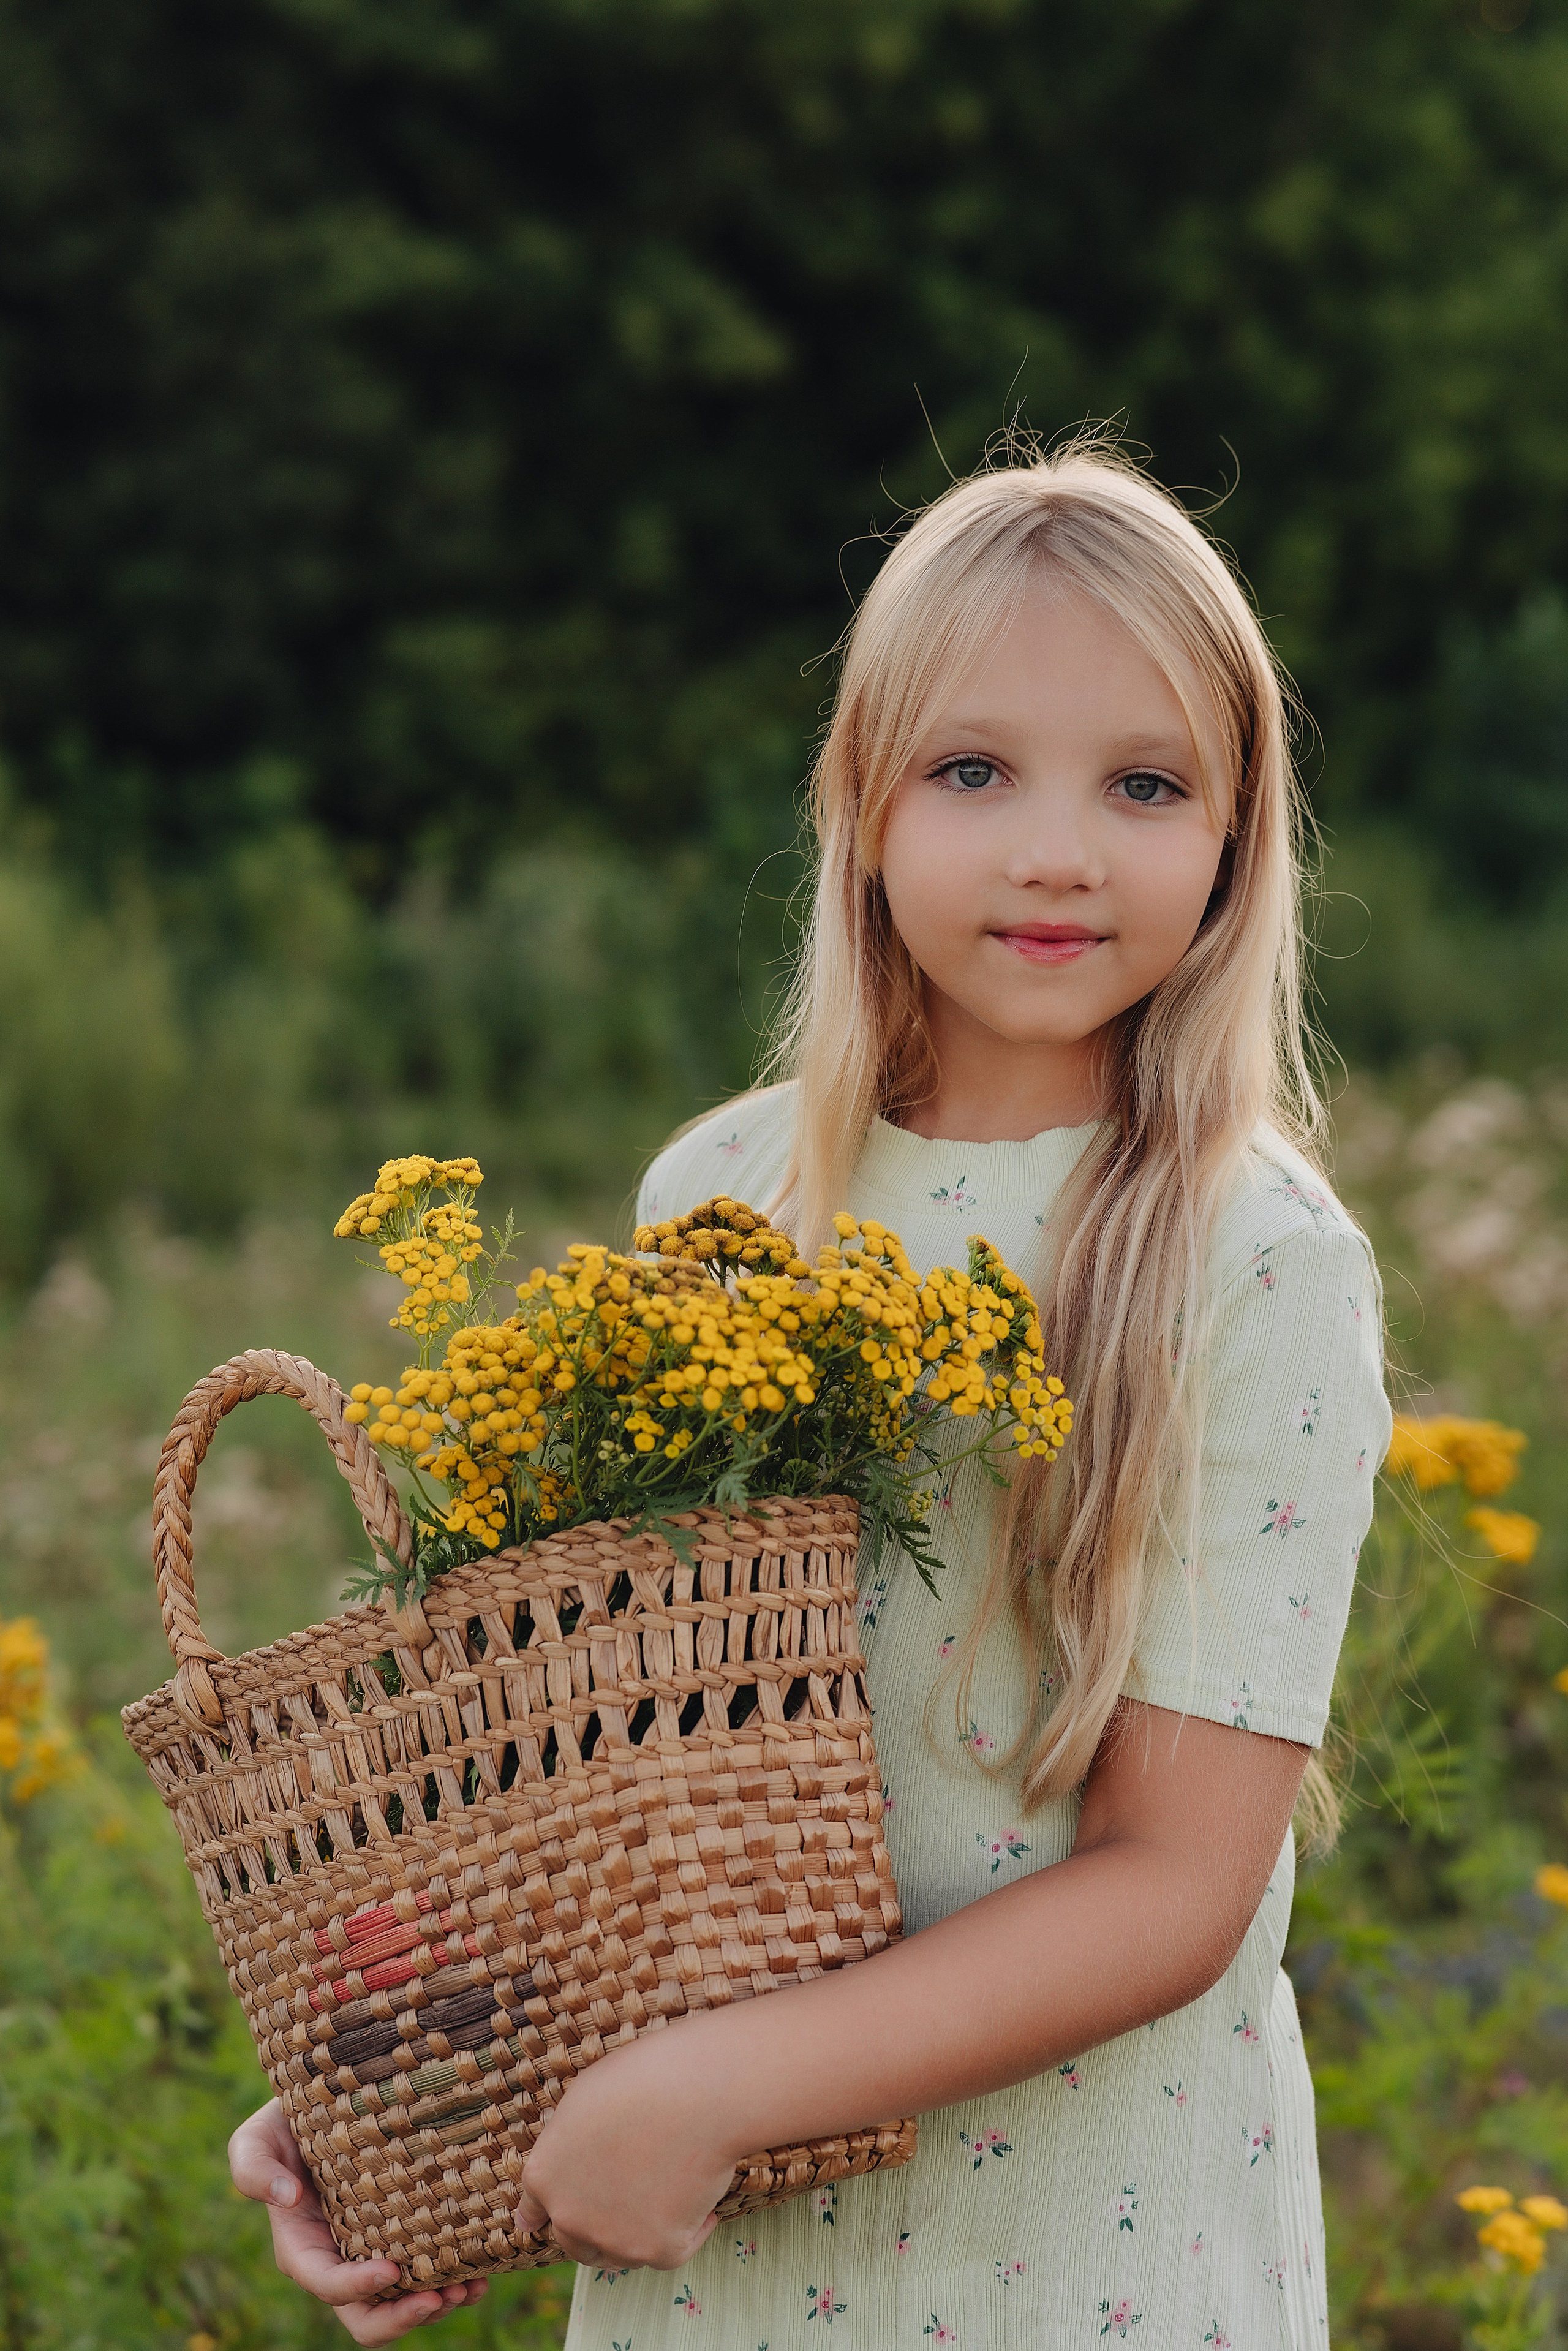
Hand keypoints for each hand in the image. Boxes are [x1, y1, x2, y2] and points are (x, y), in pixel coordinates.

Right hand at [228, 2098, 488, 2343]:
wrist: (325, 2104)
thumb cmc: (285, 2123)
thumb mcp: (256, 2138)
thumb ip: (254, 2168)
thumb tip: (286, 2199)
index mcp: (304, 2249)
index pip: (329, 2285)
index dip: (358, 2288)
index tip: (392, 2271)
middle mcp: (340, 2261)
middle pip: (366, 2317)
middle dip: (403, 2317)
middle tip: (441, 2296)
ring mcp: (373, 2253)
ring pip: (402, 2303)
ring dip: (436, 2304)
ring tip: (469, 2286)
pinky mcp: (404, 2236)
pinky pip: (427, 2274)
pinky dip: (454, 2281)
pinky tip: (481, 2273)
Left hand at [517, 2032, 739, 2269]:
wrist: (697, 2092)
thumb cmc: (644, 2077)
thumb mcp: (584, 2099)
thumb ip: (571, 2142)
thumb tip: (578, 2158)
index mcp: (545, 2174)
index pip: (534, 2208)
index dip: (542, 2213)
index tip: (538, 2223)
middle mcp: (569, 2216)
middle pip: (578, 2242)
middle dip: (596, 2227)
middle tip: (626, 2203)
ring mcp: (613, 2240)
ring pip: (623, 2252)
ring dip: (638, 2231)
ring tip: (668, 2189)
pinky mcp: (659, 2251)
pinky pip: (671, 2251)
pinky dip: (689, 2230)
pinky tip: (701, 2204)